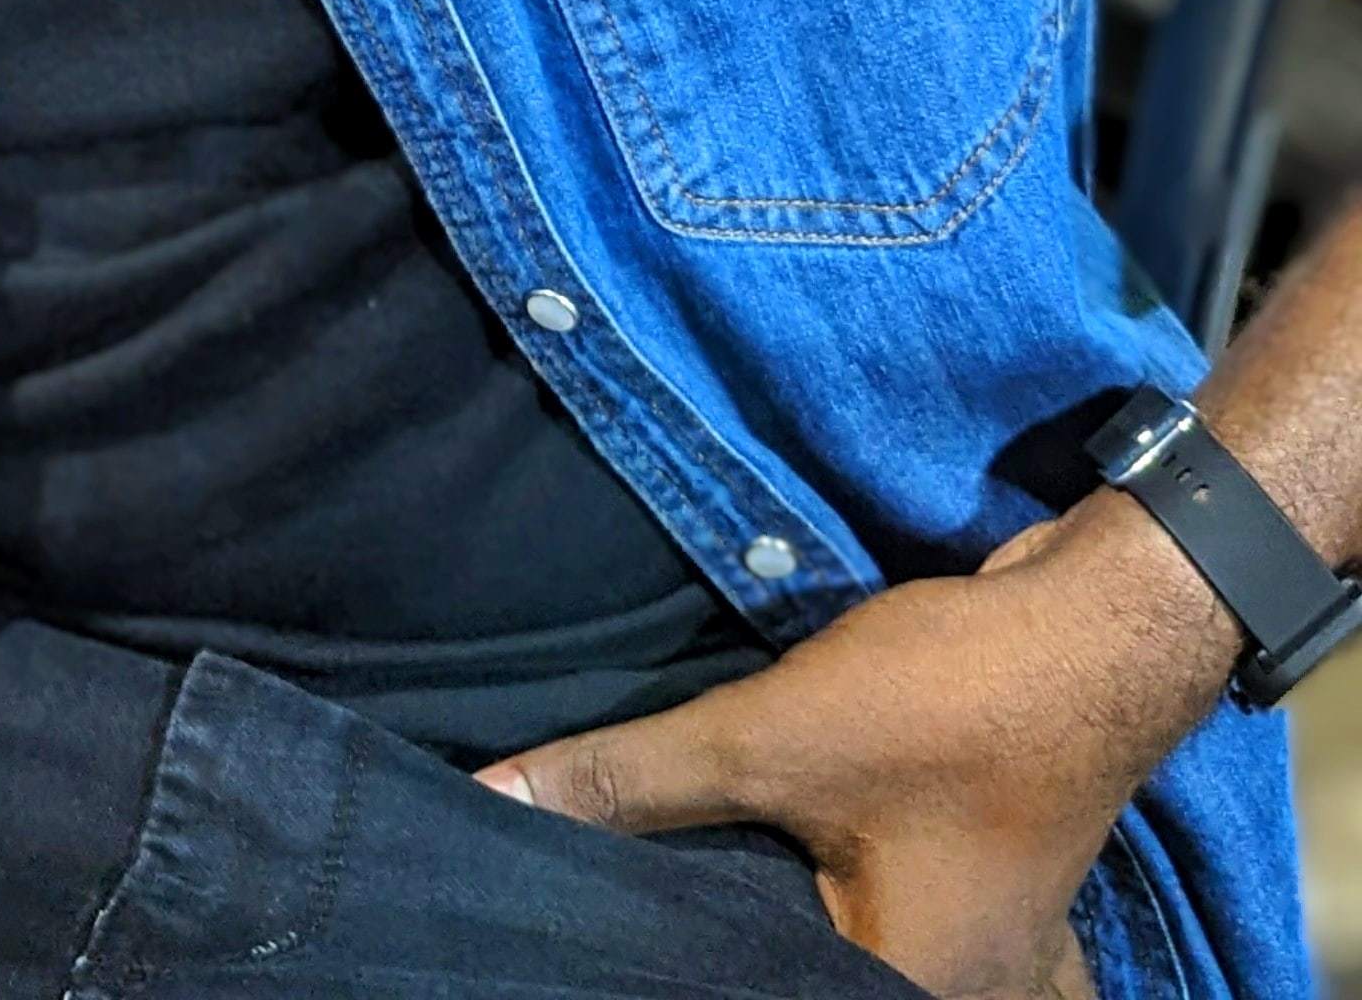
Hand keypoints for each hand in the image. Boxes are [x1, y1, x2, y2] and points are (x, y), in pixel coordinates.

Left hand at [478, 497, 1234, 998]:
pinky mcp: (964, 879)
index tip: (581, 935)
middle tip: (597, 888)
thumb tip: (491, 799)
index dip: (666, 961)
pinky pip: (859, 901)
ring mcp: (973, 943)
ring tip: (646, 862)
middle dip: (700, 928)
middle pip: (784, 968)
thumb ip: (634, 780)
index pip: (747, 994)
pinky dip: (795, 871)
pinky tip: (730, 835)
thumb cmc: (950, 703)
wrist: (1096, 625)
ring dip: (746, 894)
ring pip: (823, 936)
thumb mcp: (775, 737)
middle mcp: (955, 995)